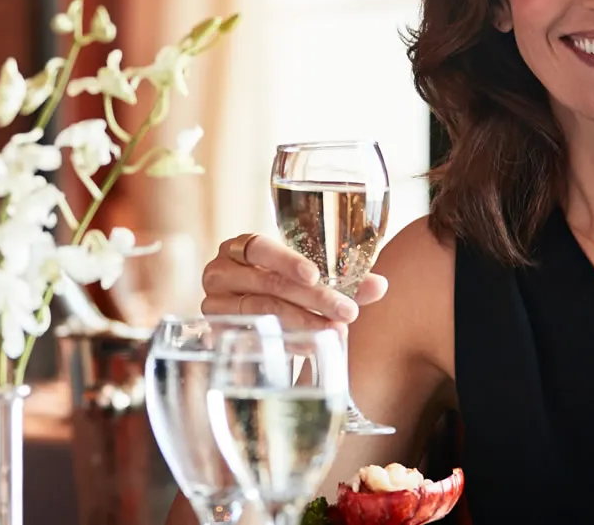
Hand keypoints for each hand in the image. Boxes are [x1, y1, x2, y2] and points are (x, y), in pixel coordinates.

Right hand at [200, 234, 389, 330]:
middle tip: (347, 312)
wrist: (244, 318)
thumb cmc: (278, 289)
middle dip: (312, 298)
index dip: (286, 260)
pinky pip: (250, 337)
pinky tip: (308, 346)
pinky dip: (283, 341)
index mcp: (239, 248)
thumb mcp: (307, 279)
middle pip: (266, 283)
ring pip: (259, 311)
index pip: (259, 247)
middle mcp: (220, 271)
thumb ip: (343, 281)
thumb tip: (380, 285)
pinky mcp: (213, 333)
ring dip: (301, 322)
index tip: (315, 275)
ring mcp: (212, 303)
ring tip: (334, 331)